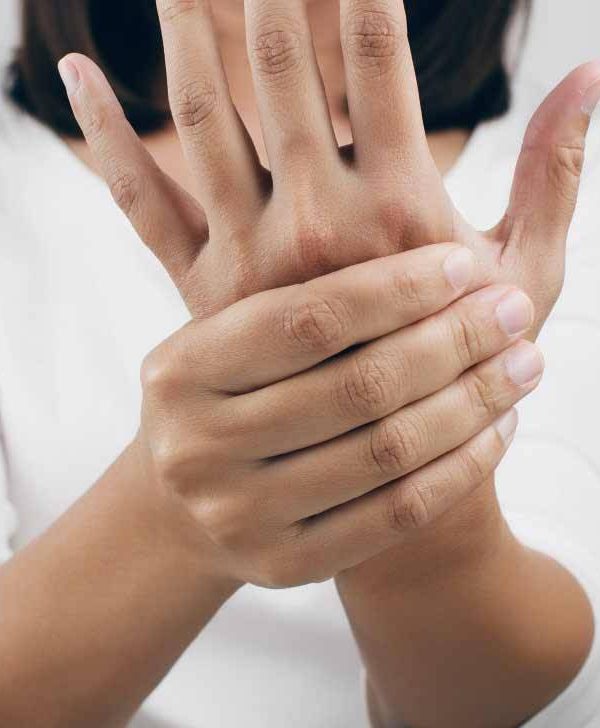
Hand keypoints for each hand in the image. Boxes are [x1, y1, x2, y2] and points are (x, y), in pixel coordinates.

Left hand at [59, 0, 599, 336]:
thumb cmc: (467, 361)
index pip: (375, 56)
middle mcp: (315, 224)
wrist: (390, 459)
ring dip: (184, 28)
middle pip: (276, 65)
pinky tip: (79, 73)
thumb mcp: (526, 273)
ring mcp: (250, 255)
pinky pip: (143, 203)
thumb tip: (592, 73)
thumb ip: (554, 172)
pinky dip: (107, 138)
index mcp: (399, 209)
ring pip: (202, 118)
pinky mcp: (206, 286)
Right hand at [136, 245, 540, 586]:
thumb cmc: (217, 402)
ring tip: (523, 363)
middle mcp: (199, 447)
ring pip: (387, 452)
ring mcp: (240, 515)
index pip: (309, 320)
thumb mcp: (224, 339)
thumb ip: (295, 298)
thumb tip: (424, 257)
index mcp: (180, 370)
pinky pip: (396, 514)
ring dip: (473, 402)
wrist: (178, 506)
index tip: (464, 265)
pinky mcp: (285, 565)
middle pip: (357, 387)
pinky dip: (461, 468)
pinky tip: (497, 428)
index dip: (397, 289)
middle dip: (453, 341)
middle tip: (514, 310)